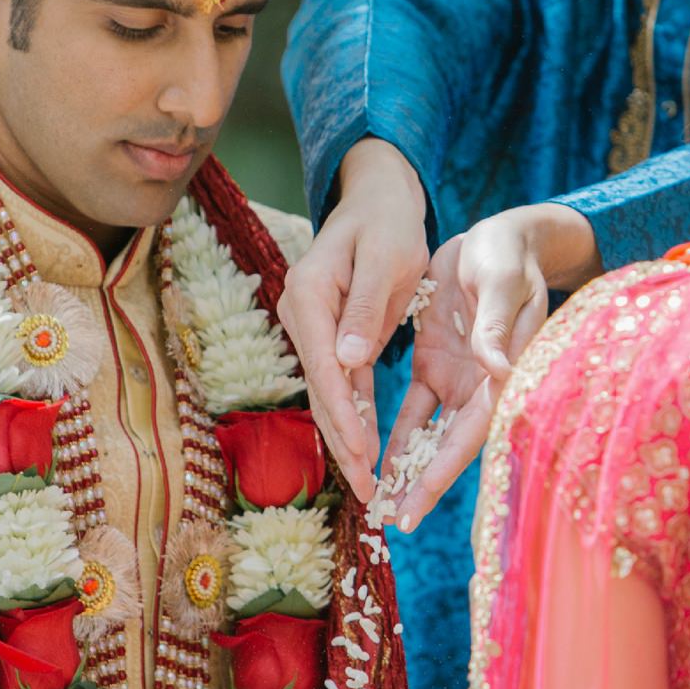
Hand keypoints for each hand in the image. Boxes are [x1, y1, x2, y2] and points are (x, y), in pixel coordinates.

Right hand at [279, 139, 429, 497]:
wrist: (378, 196)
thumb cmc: (388, 223)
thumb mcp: (385, 259)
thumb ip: (364, 309)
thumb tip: (348, 360)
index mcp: (309, 296)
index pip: (325, 368)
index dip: (343, 416)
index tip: (362, 456)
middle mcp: (301, 314)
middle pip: (321, 389)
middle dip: (342, 442)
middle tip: (365, 491)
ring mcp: (312, 326)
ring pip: (329, 392)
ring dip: (346, 437)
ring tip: (365, 484)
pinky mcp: (330, 334)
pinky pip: (341, 381)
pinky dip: (352, 414)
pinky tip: (364, 449)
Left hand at [380, 205, 597, 532]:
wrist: (501, 236)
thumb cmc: (507, 255)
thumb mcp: (501, 282)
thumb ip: (494, 326)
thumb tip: (496, 370)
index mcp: (504, 368)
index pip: (475, 427)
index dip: (448, 463)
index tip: (419, 493)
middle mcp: (481, 383)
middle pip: (450, 444)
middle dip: (423, 482)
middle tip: (395, 520)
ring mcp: (456, 377)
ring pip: (427, 434)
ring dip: (405, 466)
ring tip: (379, 502)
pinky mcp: (435, 364)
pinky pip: (411, 409)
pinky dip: (392, 433)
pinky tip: (370, 458)